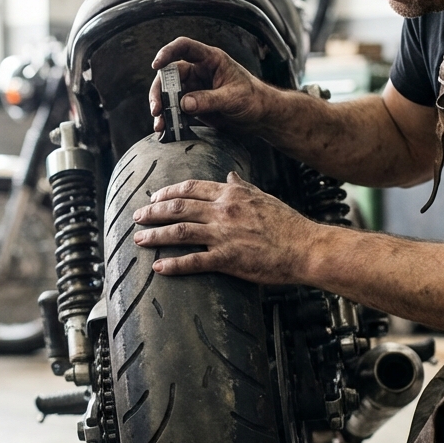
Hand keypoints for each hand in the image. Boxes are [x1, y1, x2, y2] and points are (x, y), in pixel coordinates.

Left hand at [130, 172, 317, 283]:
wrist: (306, 247)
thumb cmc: (287, 224)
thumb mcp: (263, 197)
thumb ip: (242, 186)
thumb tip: (230, 175)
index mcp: (231, 194)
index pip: (190, 188)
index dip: (167, 192)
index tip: (153, 197)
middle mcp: (224, 211)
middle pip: (178, 208)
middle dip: (152, 212)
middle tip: (137, 217)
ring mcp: (225, 235)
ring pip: (180, 231)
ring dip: (156, 235)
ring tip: (139, 240)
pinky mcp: (228, 259)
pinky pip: (195, 261)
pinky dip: (174, 265)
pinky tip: (159, 267)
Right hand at [149, 37, 274, 133]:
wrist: (260, 117)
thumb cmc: (253, 99)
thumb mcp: (233, 98)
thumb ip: (209, 100)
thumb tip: (184, 104)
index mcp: (211, 60)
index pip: (184, 47)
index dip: (167, 52)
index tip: (156, 65)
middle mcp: (199, 71)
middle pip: (170, 74)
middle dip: (159, 91)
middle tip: (157, 109)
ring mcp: (194, 88)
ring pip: (169, 94)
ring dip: (162, 108)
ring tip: (160, 125)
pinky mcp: (193, 105)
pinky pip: (175, 109)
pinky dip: (168, 119)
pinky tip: (165, 129)